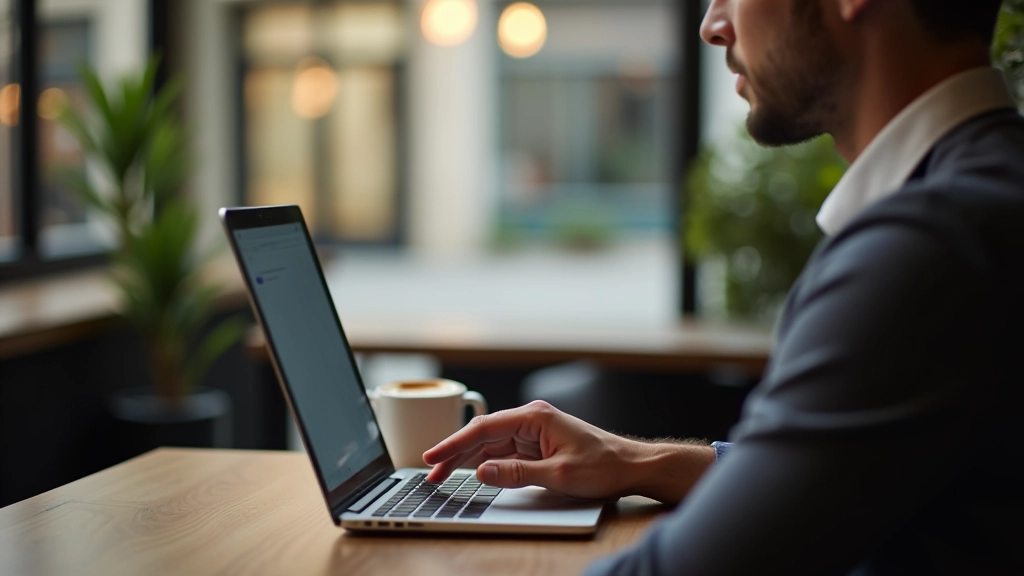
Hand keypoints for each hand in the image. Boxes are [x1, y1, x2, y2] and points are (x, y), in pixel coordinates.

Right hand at [422, 401, 715, 502]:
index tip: (433, 456)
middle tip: (431, 472)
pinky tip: (471, 472)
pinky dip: (486, 463)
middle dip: (455, 454)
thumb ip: (517, 474)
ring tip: (442, 475)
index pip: (484, 428)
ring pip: (490, 445)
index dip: (455, 443)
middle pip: (482, 436)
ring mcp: (534, 432)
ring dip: (467, 460)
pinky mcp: (538, 446)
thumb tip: (482, 472)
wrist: (632, 466)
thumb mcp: (559, 475)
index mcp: (535, 417)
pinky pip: (504, 453)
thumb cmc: (604, 465)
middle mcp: (532, 420)